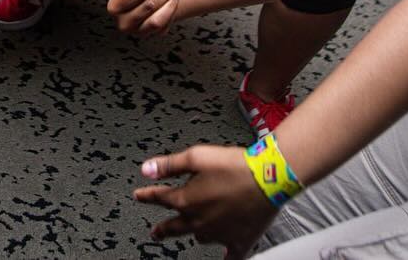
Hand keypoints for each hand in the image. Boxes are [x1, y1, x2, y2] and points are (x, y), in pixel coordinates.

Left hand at [135, 145, 276, 257]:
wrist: (268, 177)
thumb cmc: (235, 165)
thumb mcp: (196, 156)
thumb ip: (169, 164)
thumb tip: (146, 169)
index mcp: (186, 200)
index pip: (160, 198)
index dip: (147, 196)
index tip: (139, 196)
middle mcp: (199, 221)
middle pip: (174, 227)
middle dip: (163, 229)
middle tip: (155, 233)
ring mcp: (218, 233)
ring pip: (200, 237)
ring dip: (195, 233)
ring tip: (193, 233)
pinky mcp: (239, 240)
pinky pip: (231, 256)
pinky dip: (227, 257)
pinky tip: (225, 258)